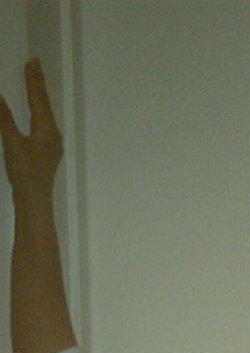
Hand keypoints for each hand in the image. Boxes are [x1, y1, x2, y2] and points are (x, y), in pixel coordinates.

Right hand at [0, 59, 62, 199]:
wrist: (35, 201)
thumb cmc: (24, 173)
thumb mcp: (11, 142)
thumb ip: (4, 117)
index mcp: (47, 129)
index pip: (39, 99)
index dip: (34, 80)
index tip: (33, 62)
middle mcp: (54, 135)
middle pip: (44, 105)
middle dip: (38, 84)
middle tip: (35, 64)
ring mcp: (52, 145)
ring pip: (45, 115)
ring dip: (39, 97)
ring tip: (35, 81)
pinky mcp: (47, 153)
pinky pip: (43, 125)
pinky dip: (38, 111)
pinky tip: (36, 111)